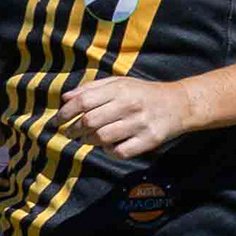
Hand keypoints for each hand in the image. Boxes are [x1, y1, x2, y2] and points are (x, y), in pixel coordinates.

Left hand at [60, 75, 195, 158]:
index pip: (83, 101)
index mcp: (120, 89)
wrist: (178, 104)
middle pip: (89, 121)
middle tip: (70, 133)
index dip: (65, 113)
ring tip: (87, 139)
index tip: (56, 121)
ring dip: (88, 141)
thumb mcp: (119, 83)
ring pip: (102, 138)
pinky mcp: (148, 141)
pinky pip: (119, 152)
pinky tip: (108, 146)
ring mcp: (140, 124)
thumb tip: (66, 98)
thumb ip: (92, 88)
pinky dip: (108, 151)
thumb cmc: (143, 93)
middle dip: (74, 130)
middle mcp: (129, 105)